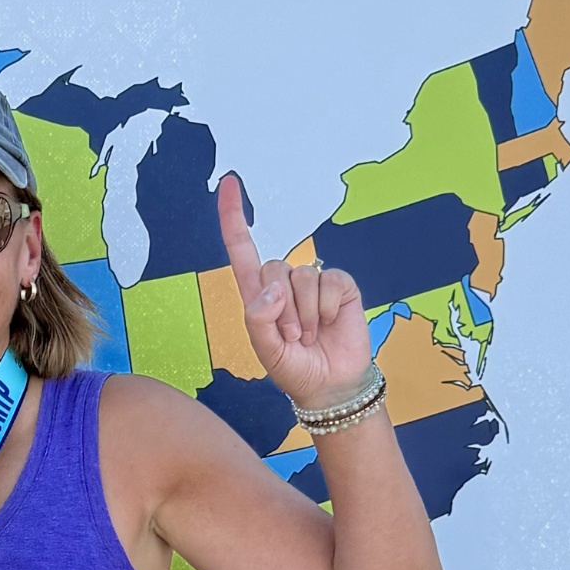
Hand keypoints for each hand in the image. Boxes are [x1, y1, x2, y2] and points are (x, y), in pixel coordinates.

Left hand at [216, 174, 372, 409]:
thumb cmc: (293, 367)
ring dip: (305, 313)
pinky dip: (327, 307)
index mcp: (257, 293)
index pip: (242, 247)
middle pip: (273, 267)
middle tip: (293, 337)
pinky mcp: (339, 286)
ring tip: (310, 336)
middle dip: (282, 308)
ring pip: (301, 277)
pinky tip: (329, 324)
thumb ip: (259, 318)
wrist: (331, 386)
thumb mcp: (265, 348)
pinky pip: (329, 280)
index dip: (234, 216)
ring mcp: (312, 283)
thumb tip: (274, 289)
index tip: (229, 183)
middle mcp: (282, 283)